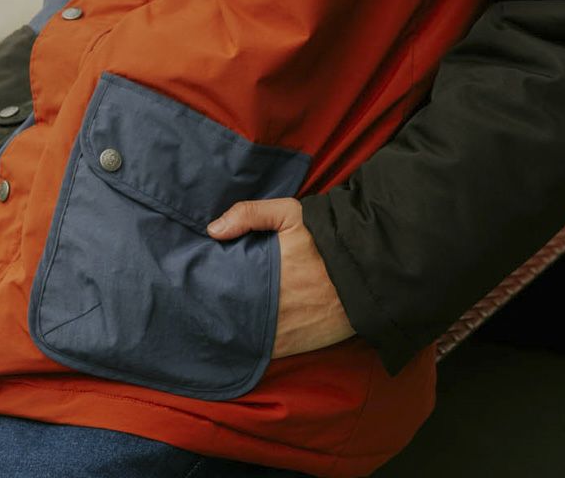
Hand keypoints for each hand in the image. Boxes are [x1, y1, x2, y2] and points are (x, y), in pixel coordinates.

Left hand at [207, 197, 354, 357]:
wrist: (368, 271)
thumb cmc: (326, 238)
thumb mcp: (290, 213)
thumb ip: (250, 214)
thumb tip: (213, 230)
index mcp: (261, 272)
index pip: (221, 284)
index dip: (206, 284)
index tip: (196, 281)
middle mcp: (266, 306)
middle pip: (226, 312)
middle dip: (213, 308)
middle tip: (198, 302)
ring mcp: (279, 331)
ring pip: (239, 335)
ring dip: (228, 330)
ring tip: (214, 321)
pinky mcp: (293, 347)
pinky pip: (261, 351)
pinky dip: (248, 345)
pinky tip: (239, 337)